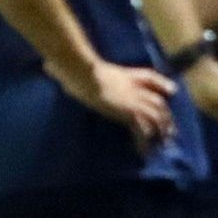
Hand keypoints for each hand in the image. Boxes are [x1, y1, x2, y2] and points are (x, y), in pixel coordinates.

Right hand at [47, 57, 177, 151]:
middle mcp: (134, 87)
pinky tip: (144, 151)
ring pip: (156, 116)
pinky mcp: (128, 112)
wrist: (84, 73)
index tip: (170, 93)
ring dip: (160, 131)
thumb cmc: (77, 69)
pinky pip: (143, 128)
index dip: (162, 85)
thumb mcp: (78, 67)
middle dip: (166, 117)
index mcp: (126, 75)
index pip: (150, 77)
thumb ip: (72, 68)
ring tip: (161, 145)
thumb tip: (48, 67)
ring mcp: (133, 99)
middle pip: (158, 101)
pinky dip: (145, 141)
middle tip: (170, 132)